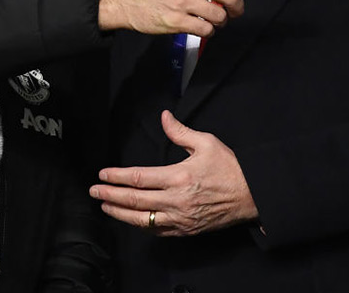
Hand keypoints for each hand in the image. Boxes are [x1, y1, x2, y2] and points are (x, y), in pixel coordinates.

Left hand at [89, 111, 258, 235]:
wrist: (255, 197)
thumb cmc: (231, 168)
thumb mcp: (207, 143)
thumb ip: (180, 132)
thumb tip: (164, 116)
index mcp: (179, 177)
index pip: (139, 178)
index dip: (117, 177)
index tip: (103, 174)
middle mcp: (177, 200)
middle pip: (135, 200)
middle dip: (110, 195)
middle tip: (94, 191)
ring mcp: (181, 218)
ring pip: (143, 220)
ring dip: (120, 213)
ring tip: (104, 206)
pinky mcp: (187, 230)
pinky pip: (158, 231)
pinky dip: (140, 226)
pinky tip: (130, 219)